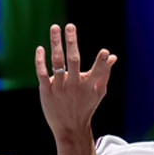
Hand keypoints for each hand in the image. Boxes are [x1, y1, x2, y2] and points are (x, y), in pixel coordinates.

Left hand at [36, 23, 117, 142]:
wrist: (70, 128)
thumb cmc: (86, 107)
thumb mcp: (98, 92)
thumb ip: (105, 73)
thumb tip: (112, 56)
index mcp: (90, 85)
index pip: (98, 71)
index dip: (102, 62)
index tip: (105, 52)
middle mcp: (75, 85)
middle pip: (73, 60)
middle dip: (72, 42)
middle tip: (70, 26)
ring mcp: (60, 88)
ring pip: (57, 62)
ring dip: (56, 44)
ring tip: (55, 27)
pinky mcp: (47, 91)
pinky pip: (42, 73)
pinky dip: (41, 61)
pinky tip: (41, 48)